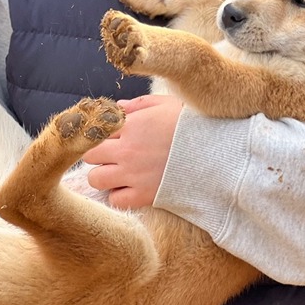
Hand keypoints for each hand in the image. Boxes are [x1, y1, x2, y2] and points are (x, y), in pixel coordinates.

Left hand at [83, 94, 181, 208]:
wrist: (215, 154)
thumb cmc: (192, 125)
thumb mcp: (166, 104)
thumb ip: (138, 104)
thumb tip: (117, 107)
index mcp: (131, 124)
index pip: (96, 130)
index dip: (101, 133)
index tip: (112, 136)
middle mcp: (126, 150)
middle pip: (89, 155)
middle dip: (97, 153)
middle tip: (111, 154)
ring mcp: (133, 174)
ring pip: (96, 179)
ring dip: (103, 175)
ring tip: (116, 172)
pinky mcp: (144, 196)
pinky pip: (115, 200)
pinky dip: (118, 195)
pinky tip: (129, 187)